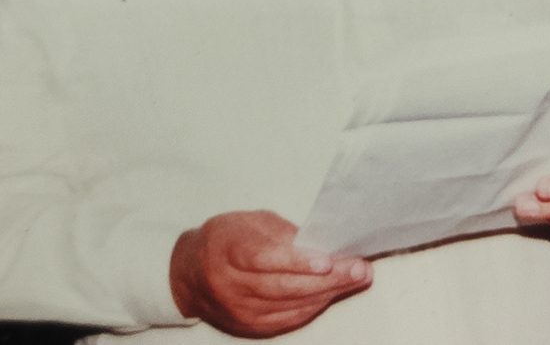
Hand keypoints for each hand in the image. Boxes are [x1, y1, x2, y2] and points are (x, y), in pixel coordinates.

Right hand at [170, 210, 372, 336]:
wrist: (190, 274)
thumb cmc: (225, 240)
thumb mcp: (248, 222)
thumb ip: (281, 232)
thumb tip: (319, 243)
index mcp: (225, 250)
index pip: (263, 259)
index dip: (296, 261)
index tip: (328, 260)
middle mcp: (229, 285)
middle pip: (283, 286)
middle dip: (326, 279)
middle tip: (359, 269)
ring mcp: (239, 311)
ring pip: (290, 305)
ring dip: (328, 292)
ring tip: (356, 278)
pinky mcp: (250, 327)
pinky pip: (289, 318)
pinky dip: (315, 305)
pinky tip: (333, 292)